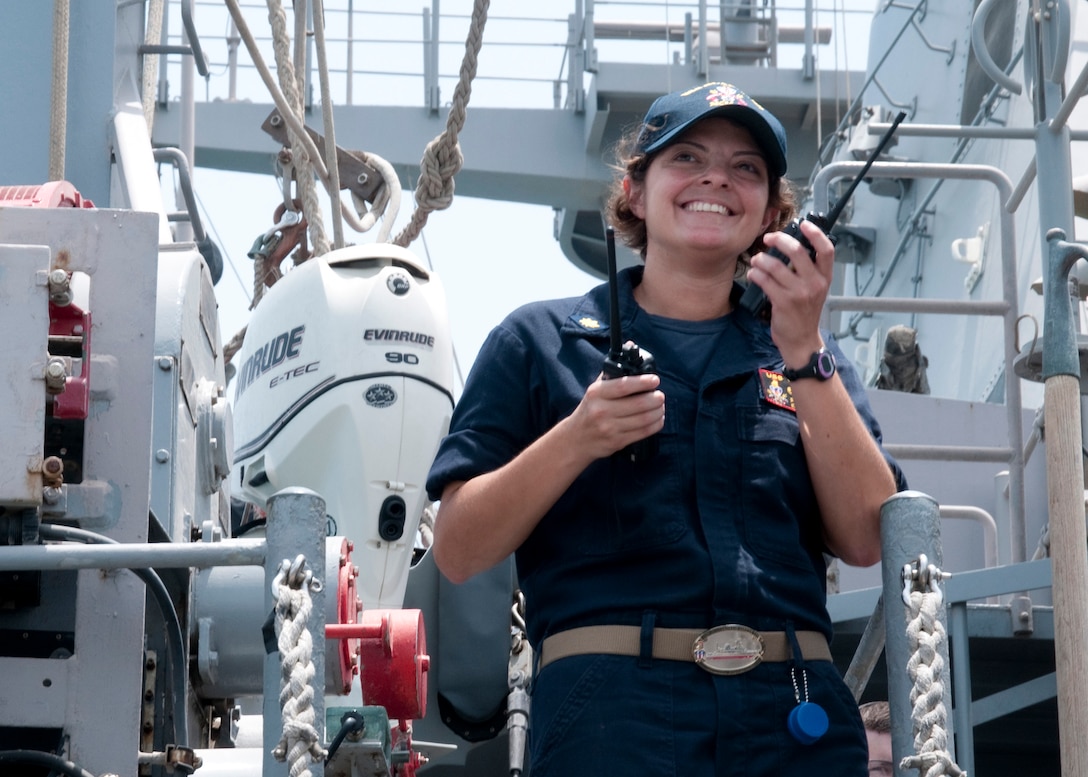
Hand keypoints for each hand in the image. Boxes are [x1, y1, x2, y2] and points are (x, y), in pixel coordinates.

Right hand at [566, 372, 664, 459]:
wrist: (576, 439)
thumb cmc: (590, 410)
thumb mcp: (595, 390)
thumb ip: (613, 372)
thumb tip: (631, 346)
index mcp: (596, 394)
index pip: (623, 386)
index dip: (643, 382)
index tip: (655, 380)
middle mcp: (601, 411)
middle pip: (638, 404)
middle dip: (655, 399)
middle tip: (660, 395)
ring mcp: (609, 428)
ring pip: (644, 419)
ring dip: (658, 412)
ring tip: (660, 406)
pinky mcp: (617, 442)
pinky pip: (643, 432)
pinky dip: (655, 425)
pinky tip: (658, 419)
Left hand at [748, 219, 833, 363]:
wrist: (801, 340)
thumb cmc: (805, 312)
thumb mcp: (814, 290)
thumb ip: (807, 270)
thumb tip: (790, 246)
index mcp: (825, 278)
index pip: (826, 250)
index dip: (815, 234)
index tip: (803, 224)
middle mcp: (815, 284)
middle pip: (797, 251)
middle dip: (779, 240)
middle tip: (768, 239)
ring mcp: (799, 293)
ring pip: (776, 266)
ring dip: (761, 259)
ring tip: (756, 260)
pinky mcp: (783, 302)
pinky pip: (765, 281)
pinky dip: (756, 274)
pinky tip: (753, 274)